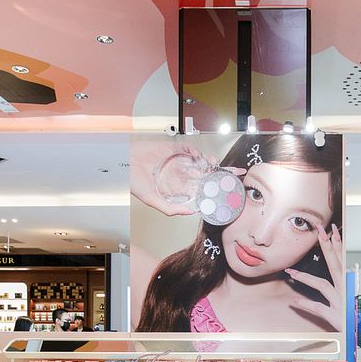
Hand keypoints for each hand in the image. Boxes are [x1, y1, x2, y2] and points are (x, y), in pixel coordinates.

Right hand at [129, 140, 244, 216]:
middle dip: (223, 175)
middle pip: (207, 174)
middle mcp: (182, 174)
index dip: (215, 190)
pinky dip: (198, 153)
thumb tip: (191, 212)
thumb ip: (171, 208)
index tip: (229, 192)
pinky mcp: (174, 149)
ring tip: (222, 166)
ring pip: (202, 161)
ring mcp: (180, 161)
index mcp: (179, 187)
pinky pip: (190, 150)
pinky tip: (204, 158)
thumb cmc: (134, 183)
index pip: (201, 189)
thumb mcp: (153, 201)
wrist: (123, 164)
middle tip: (237, 176)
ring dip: (213, 163)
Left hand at [286, 223, 344, 331]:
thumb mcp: (352, 300)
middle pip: (335, 265)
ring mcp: (340, 302)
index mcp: (351, 285)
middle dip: (327, 247)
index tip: (331, 231)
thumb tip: (341, 277)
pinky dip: (305, 305)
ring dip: (306, 277)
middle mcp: (346, 291)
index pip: (343, 261)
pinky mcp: (335, 316)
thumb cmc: (359, 318)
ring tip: (292, 272)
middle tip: (319, 232)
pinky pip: (318, 308)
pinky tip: (294, 301)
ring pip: (322, 285)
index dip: (337, 244)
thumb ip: (344, 289)